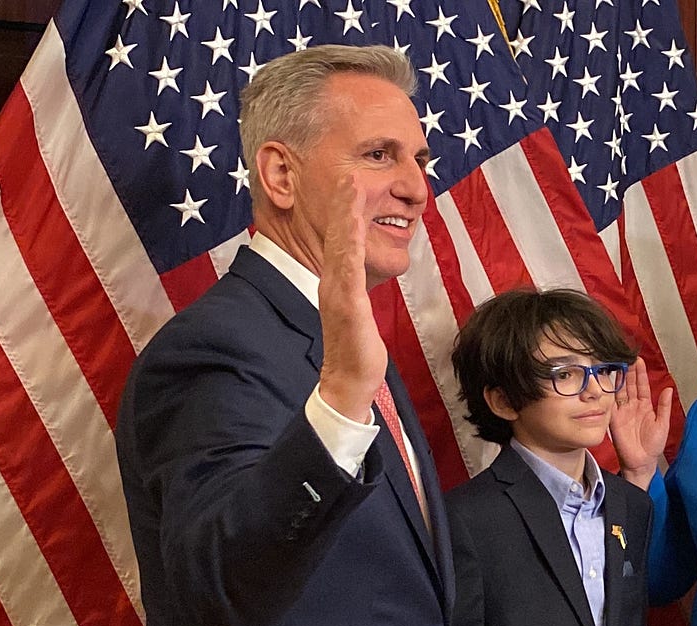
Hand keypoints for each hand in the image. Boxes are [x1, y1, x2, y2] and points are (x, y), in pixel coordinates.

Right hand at [316, 176, 387, 421]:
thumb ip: (357, 292)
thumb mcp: (358, 313)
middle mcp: (334, 283)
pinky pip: (347, 270)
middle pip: (337, 236)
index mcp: (339, 284)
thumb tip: (362, 278)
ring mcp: (338, 293)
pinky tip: (353, 227)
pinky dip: (349, 245)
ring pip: (341, 246)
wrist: (349, 382)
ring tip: (350, 186)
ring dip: (345, 214)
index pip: (342, 241)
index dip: (345, 213)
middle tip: (348, 172)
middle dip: (342, 203)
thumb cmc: (357, 351)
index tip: (351, 184)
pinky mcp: (347, 307)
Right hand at [609, 357, 671, 487]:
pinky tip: (608, 382)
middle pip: (629, 385)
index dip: (640, 373)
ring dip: (619, 378)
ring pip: (620, 391)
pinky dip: (609, 393)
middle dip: (628, 371)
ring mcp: (622, 412)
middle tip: (626, 357)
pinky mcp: (613, 419)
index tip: (638, 360)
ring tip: (617, 364)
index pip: (642, 385)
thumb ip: (664, 406)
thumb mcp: (663, 424)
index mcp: (645, 406)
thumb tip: (668, 389)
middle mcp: (632, 406)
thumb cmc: (653, 445)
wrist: (642, 461)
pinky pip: (611, 404)